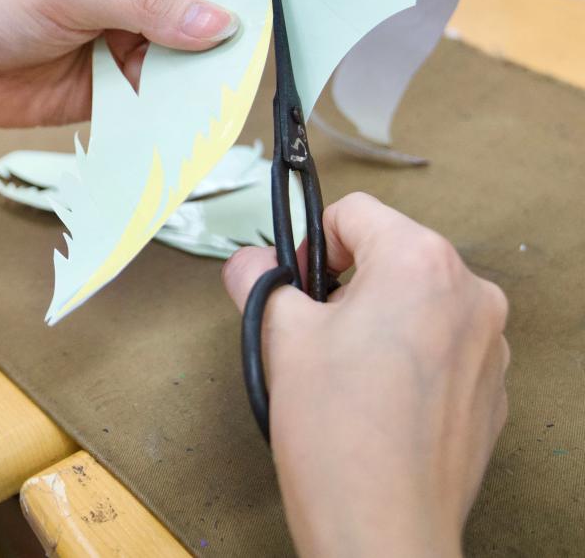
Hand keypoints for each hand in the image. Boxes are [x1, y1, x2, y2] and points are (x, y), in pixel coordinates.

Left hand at [0, 0, 236, 128]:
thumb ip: (145, 6)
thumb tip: (216, 20)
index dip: (220, 3)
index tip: (237, 37)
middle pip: (201, 20)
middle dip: (212, 49)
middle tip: (226, 76)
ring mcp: (134, 41)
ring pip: (187, 64)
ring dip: (193, 85)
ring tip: (201, 103)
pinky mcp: (123, 86)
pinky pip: (162, 99)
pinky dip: (171, 112)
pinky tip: (178, 122)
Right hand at [223, 193, 508, 557]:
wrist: (380, 529)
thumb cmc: (337, 435)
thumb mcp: (278, 336)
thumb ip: (258, 280)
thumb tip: (249, 265)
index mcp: (420, 263)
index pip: (355, 213)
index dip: (312, 242)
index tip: (297, 283)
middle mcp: (470, 294)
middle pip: (391, 254)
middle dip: (345, 283)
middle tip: (311, 333)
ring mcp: (489, 345)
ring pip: (417, 302)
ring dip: (377, 320)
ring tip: (342, 373)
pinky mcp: (491, 390)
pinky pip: (441, 347)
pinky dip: (407, 358)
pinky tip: (374, 402)